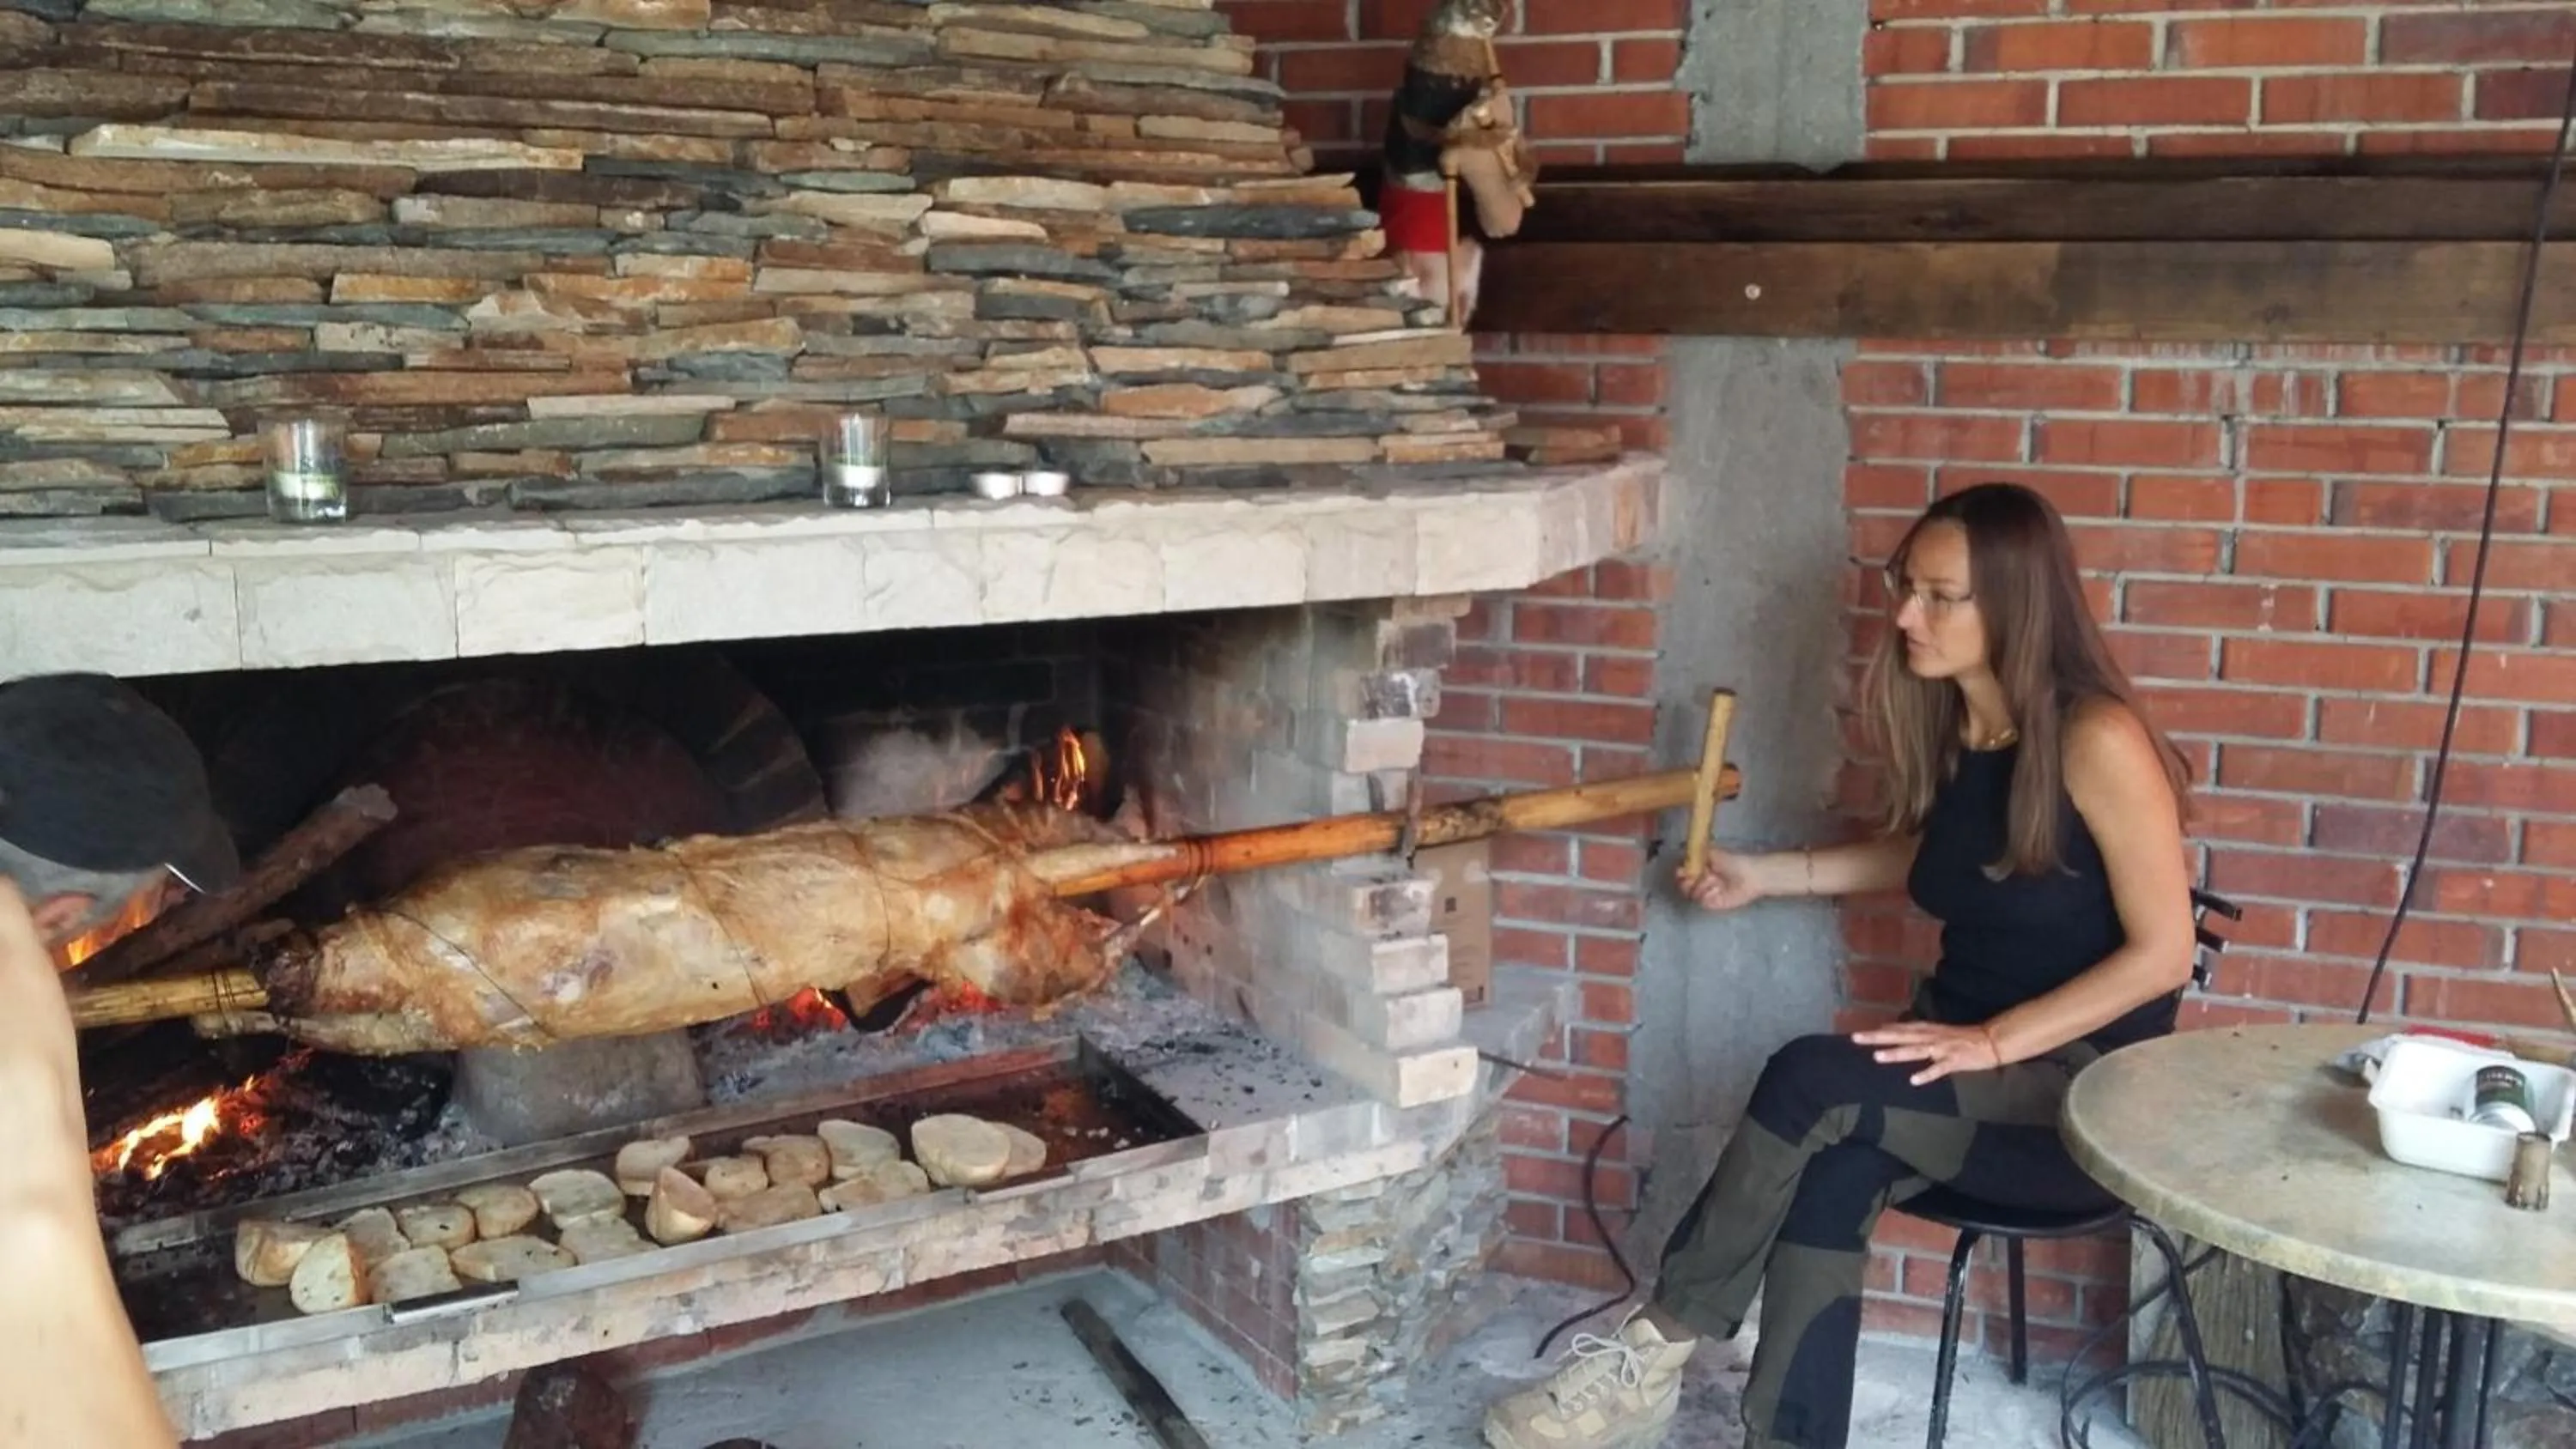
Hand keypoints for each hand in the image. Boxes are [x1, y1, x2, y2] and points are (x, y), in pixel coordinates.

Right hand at [1676, 849, 1764, 911]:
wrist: (1750, 876)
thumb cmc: (1734, 862)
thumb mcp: (1713, 852)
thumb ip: (1696, 852)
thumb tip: (1680, 848)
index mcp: (1701, 868)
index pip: (1683, 872)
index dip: (1679, 872)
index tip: (1681, 870)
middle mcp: (1701, 881)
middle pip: (1683, 885)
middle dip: (1684, 882)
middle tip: (1691, 878)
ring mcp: (1707, 893)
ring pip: (1691, 894)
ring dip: (1699, 886)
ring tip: (1712, 880)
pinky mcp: (1713, 903)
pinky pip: (1702, 902)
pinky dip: (1707, 895)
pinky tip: (1716, 889)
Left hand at [1850, 1020, 2003, 1086]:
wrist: (1990, 1041)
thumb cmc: (1961, 1037)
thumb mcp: (1935, 1031)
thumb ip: (1914, 1031)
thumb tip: (1890, 1028)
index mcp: (1926, 1030)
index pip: (1899, 1028)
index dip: (1879, 1031)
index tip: (1858, 1032)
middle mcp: (1930, 1037)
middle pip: (1900, 1036)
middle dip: (1877, 1038)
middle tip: (1856, 1038)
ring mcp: (1941, 1049)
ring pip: (1915, 1050)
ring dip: (1896, 1053)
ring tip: (1877, 1057)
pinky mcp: (1953, 1061)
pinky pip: (1938, 1069)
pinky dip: (1927, 1074)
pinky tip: (1914, 1080)